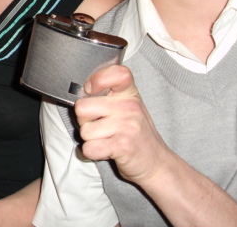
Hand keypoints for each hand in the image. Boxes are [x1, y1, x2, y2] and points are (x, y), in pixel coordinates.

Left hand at [74, 64, 171, 184]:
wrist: (157, 163)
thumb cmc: (135, 133)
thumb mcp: (127, 106)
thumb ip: (107, 94)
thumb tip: (79, 91)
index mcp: (129, 93)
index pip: (115, 73)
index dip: (97, 79)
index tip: (91, 90)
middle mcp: (129, 106)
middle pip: (82, 107)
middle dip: (85, 120)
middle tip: (101, 126)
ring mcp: (127, 126)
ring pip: (84, 131)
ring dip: (90, 139)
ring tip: (107, 139)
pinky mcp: (123, 146)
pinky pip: (89, 148)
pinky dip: (92, 153)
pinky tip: (105, 150)